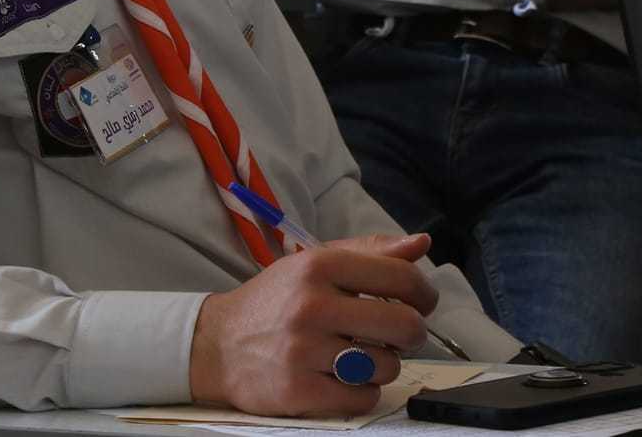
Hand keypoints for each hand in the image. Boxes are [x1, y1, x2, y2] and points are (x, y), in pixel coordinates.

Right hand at [189, 233, 437, 417]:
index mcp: (320, 265)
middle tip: (397, 335)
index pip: (401, 276)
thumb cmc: (276, 301)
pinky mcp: (298, 389)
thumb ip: (369, 252)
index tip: (422, 302)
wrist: (217, 344)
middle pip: (404, 325)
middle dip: (412, 334)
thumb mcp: (315, 264)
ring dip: (383, 365)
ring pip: (386, 365)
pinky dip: (362, 392)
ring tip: (360, 356)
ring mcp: (304, 349)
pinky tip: (343, 379)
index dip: (424, 293)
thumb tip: (421, 243)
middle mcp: (312, 304)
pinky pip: (363, 398)